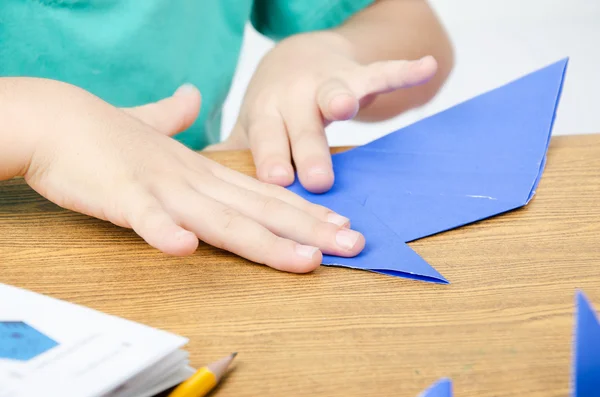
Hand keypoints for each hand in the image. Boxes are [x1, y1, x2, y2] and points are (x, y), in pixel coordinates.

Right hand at [9, 79, 364, 271]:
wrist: (53, 119)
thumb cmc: (105, 134)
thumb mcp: (153, 133)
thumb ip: (176, 120)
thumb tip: (189, 97)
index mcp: (203, 172)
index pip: (264, 193)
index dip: (305, 211)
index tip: (341, 224)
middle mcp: (193, 180)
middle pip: (260, 210)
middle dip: (309, 231)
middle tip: (353, 245)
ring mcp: (161, 188)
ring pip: (220, 219)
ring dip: (264, 241)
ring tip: (304, 260)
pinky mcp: (121, 195)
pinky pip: (145, 217)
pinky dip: (164, 232)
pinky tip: (185, 249)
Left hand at [206, 31, 436, 192]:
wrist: (298, 57)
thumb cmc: (275, 106)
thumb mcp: (255, 128)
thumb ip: (237, 155)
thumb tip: (200, 184)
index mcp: (265, 114)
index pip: (267, 140)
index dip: (272, 158)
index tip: (279, 181)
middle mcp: (293, 97)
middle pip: (301, 126)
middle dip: (309, 150)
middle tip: (319, 179)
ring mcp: (325, 83)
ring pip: (333, 94)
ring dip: (340, 98)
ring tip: (345, 106)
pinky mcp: (356, 73)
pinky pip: (381, 71)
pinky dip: (403, 70)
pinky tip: (426, 66)